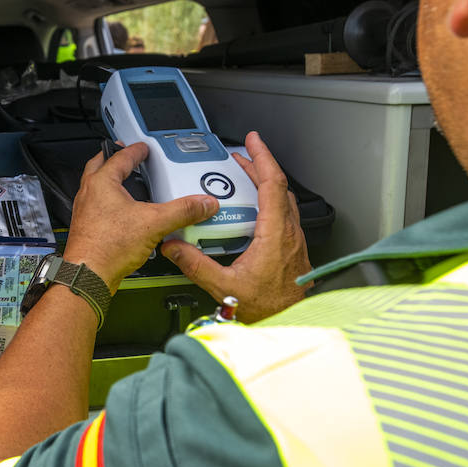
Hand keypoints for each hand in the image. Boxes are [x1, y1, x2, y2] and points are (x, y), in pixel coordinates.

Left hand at [63, 142, 220, 291]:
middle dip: (112, 159)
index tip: (142, 148)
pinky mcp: (86, 228)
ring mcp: (84, 211)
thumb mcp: (154, 223)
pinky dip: (108, 202)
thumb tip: (202, 203)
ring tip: (124, 183)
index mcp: (101, 183)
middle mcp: (88, 194)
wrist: (88, 275)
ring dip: (108, 181)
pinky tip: (121, 214)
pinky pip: (96, 207)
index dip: (134, 151)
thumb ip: (182, 211)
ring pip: (95, 187)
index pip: (119, 157)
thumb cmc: (106, 247)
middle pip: (98, 166)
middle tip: (124, 156)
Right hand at [160, 131, 310, 321]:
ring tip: (245, 178)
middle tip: (241, 155)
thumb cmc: (268, 309)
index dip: (263, 158)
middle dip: (259, 166)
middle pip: (278, 187)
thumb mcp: (223, 287)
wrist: (290, 324)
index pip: (273, 184)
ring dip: (265, 184)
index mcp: (274, 235)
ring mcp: (293, 241)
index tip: (253, 142)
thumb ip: (195, 265)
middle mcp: (288, 234)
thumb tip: (173, 247)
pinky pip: (283, 215)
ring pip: (283, 201)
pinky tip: (253, 211)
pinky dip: (268, 202)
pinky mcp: (292, 250)